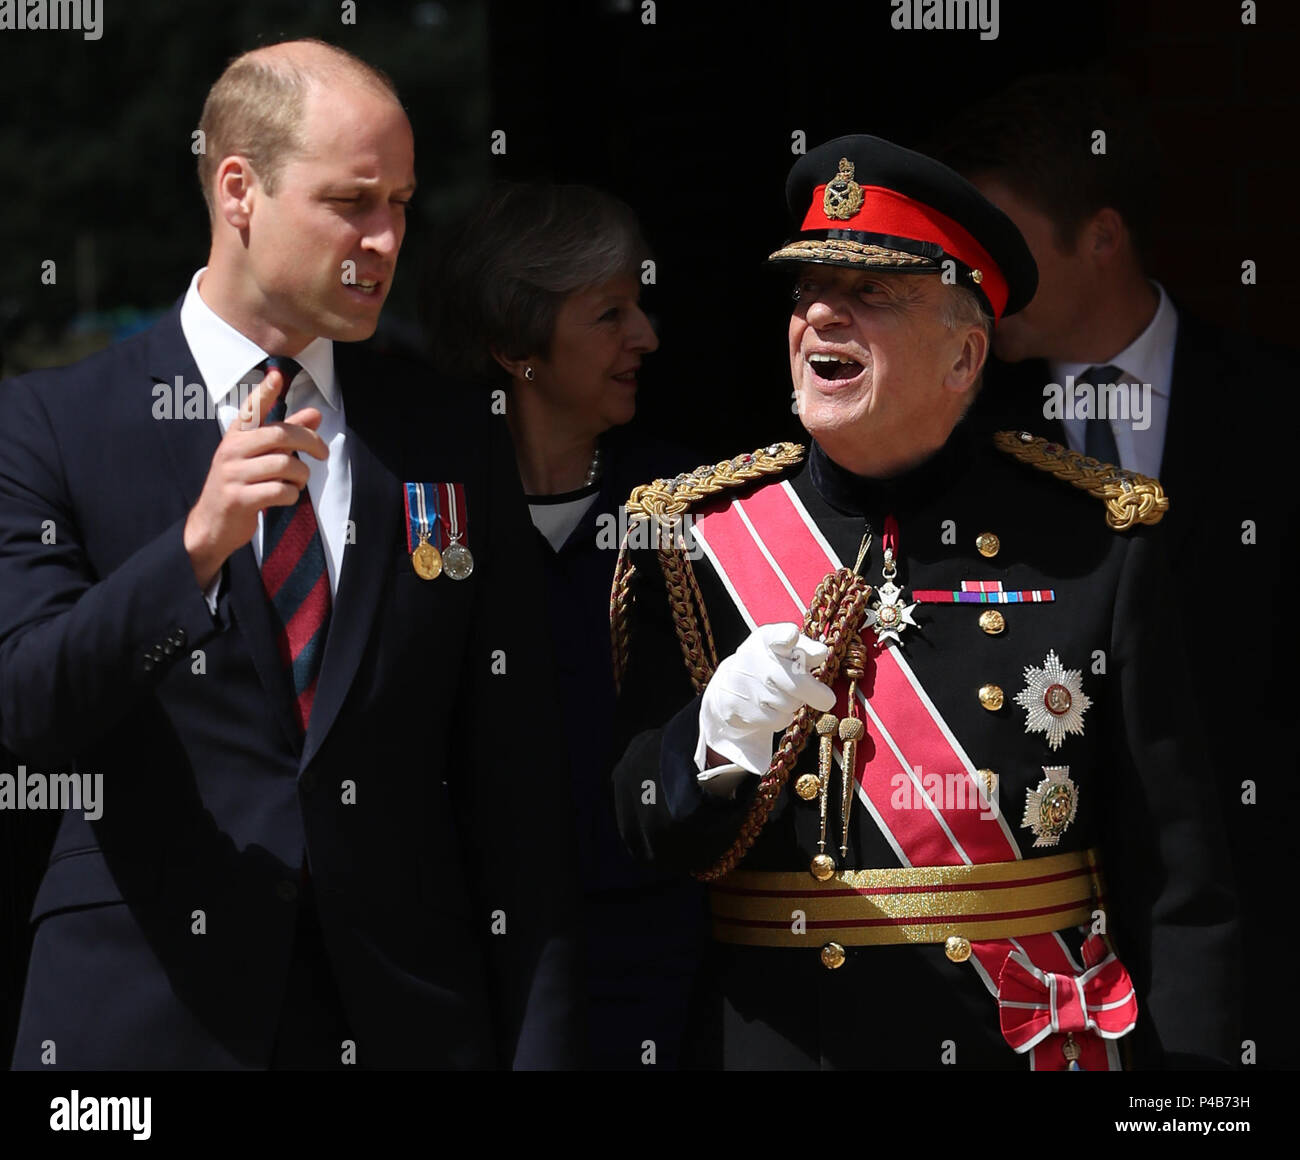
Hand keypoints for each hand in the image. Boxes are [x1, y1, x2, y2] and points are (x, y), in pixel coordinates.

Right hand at [183, 368, 327, 589]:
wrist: (212, 525)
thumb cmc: (241, 485)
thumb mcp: (259, 457)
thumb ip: (286, 436)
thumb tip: (315, 413)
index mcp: (235, 437)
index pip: (250, 409)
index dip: (264, 392)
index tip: (277, 375)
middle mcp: (231, 451)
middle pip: (280, 435)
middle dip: (309, 441)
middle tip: (323, 453)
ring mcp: (233, 475)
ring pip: (285, 465)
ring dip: (301, 476)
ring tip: (297, 483)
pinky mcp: (239, 499)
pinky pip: (280, 491)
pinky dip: (291, 495)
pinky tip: (285, 498)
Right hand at [698, 622, 835, 774]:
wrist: (730, 687)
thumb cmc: (771, 666)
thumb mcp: (787, 652)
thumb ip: (806, 650)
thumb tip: (821, 652)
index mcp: (766, 638)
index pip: (779, 634)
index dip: (786, 637)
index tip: (790, 639)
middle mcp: (751, 656)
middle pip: (795, 681)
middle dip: (815, 693)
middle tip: (827, 700)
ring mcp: (741, 682)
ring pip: (788, 704)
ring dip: (793, 704)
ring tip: (783, 696)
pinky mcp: (735, 706)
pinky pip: (775, 719)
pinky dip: (780, 718)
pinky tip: (770, 708)